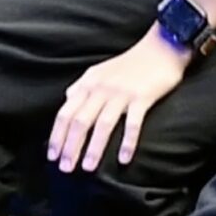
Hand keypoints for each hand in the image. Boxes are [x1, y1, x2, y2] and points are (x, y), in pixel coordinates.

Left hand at [49, 30, 192, 172]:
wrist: (162, 46)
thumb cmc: (132, 61)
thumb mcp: (100, 70)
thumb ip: (82, 86)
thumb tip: (68, 100)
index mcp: (88, 84)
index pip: (65, 114)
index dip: (57, 136)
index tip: (52, 156)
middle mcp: (101, 89)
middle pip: (80, 122)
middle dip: (71, 147)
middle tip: (66, 168)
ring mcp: (121, 93)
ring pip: (102, 125)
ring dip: (94, 148)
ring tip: (88, 167)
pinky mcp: (143, 97)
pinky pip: (133, 123)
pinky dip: (128, 142)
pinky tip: (124, 159)